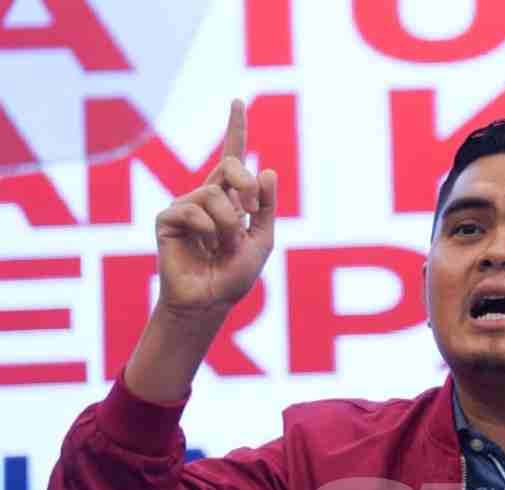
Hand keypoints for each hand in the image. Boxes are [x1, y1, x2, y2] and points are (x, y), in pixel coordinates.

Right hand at [154, 100, 276, 320]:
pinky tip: (203, 248)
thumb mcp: (261, 239)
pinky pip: (192, 210)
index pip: (233, 157)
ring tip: (221, 248)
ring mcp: (186, 205)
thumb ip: (265, 207)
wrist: (210, 301)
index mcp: (231, 198)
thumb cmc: (235, 274)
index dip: (235, 128)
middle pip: (230, 165)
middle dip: (246, 185)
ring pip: (215, 195)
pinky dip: (207, 231)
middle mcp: (207, 196)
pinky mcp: (167, 218)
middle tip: (248, 213)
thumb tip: (266, 169)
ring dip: (228, 226)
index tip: (238, 101)